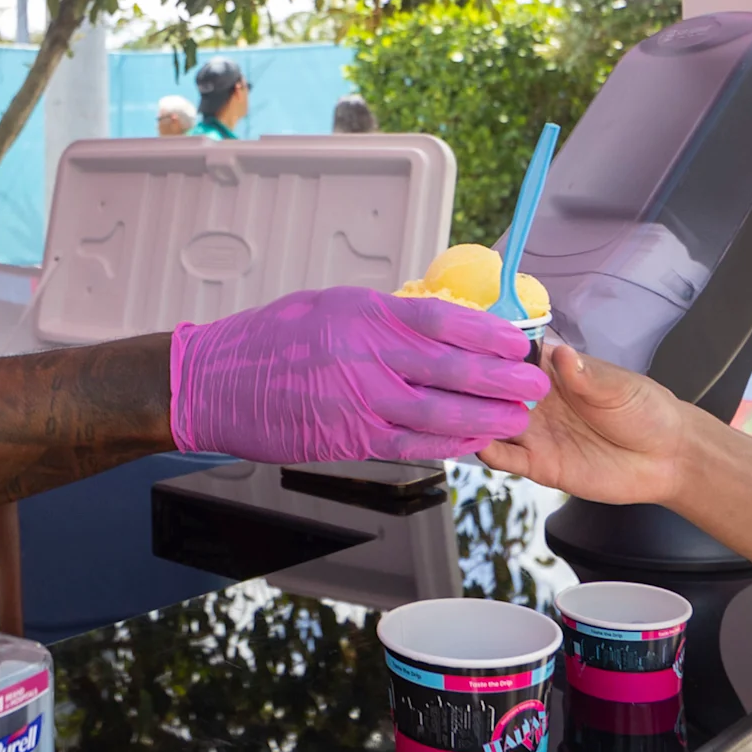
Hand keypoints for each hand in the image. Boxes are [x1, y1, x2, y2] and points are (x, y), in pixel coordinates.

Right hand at [170, 288, 548, 462]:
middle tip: (536, 383)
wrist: (215, 382)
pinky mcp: (348, 436)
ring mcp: (357, 399)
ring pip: (438, 413)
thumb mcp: (329, 306)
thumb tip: (435, 322)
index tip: (519, 338)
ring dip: (485, 417)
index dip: (488, 331)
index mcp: (363, 313)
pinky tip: (475, 443)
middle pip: (451, 368)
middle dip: (501, 378)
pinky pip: (410, 444)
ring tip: (517, 417)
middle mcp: (364, 354)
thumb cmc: (269, 339)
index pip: (442, 319)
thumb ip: (381, 317)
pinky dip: (447, 445)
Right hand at [479, 343, 700, 505]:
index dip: (490, 348)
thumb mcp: (619, 388)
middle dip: (472, 382)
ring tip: (457, 408)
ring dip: (472, 415)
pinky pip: (504, 457)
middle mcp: (537, 399)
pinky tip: (476, 441)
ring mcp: (535, 431)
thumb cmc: (646, 412)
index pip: (511, 355)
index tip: (470, 342)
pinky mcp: (538, 463)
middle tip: (455, 378)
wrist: (668, 459)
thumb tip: (562, 354)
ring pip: (490, 421)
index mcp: (552, 370)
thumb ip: (586, 377)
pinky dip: (486, 449)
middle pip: (492, 388)